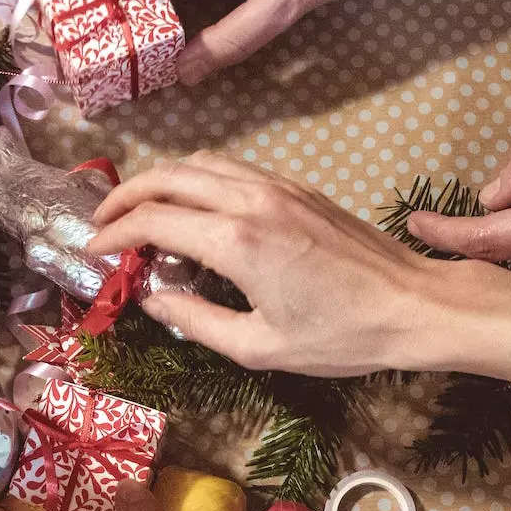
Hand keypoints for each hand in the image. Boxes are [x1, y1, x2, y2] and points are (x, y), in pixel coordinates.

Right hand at [86, 152, 510, 379]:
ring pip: (199, 163)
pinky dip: (196, 179)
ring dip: (160, 181)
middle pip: (167, 176)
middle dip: (125, 196)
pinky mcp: (297, 187)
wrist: (416, 305)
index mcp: (236, 241)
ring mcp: (276, 186)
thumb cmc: (342, 335)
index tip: (93, 252)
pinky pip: (230, 168)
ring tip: (139, 212)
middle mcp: (250, 200)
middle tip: (102, 223)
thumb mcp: (260, 347)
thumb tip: (151, 299)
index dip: (113, 234)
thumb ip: (195, 321)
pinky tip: (191, 209)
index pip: (152, 221)